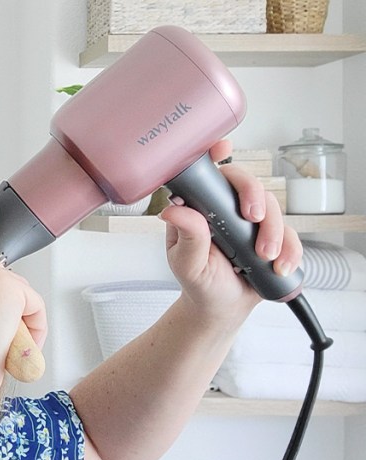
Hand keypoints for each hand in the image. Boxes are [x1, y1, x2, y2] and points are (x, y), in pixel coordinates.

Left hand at [158, 140, 302, 316]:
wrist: (221, 306)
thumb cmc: (199, 282)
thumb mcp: (187, 263)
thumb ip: (186, 236)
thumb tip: (172, 209)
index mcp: (198, 208)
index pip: (206, 175)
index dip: (214, 154)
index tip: (223, 148)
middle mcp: (225, 208)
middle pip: (246, 183)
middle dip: (255, 197)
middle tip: (253, 219)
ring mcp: (250, 221)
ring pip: (271, 206)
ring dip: (274, 231)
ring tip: (264, 257)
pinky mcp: (273, 235)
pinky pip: (291, 232)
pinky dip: (290, 249)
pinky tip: (280, 265)